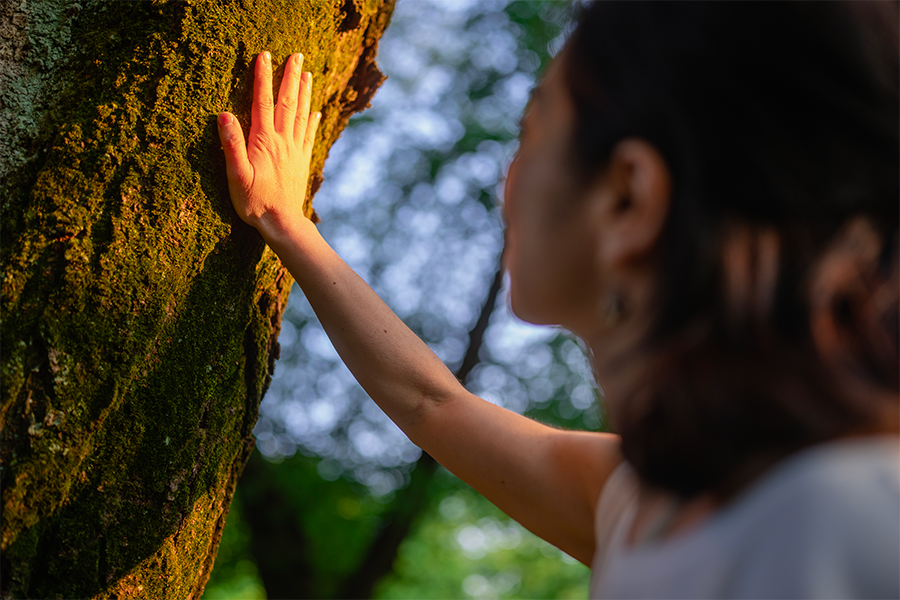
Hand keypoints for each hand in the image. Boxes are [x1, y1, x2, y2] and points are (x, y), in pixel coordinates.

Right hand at [217, 51, 320, 237]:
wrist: (282, 223)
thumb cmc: (254, 202)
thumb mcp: (236, 175)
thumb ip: (231, 145)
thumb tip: (223, 114)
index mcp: (264, 141)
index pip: (262, 101)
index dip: (263, 77)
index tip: (264, 55)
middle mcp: (283, 141)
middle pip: (287, 102)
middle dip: (290, 77)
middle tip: (296, 55)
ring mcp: (295, 150)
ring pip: (300, 115)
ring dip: (303, 92)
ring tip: (306, 73)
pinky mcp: (301, 162)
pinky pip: (308, 135)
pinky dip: (311, 120)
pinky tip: (315, 111)